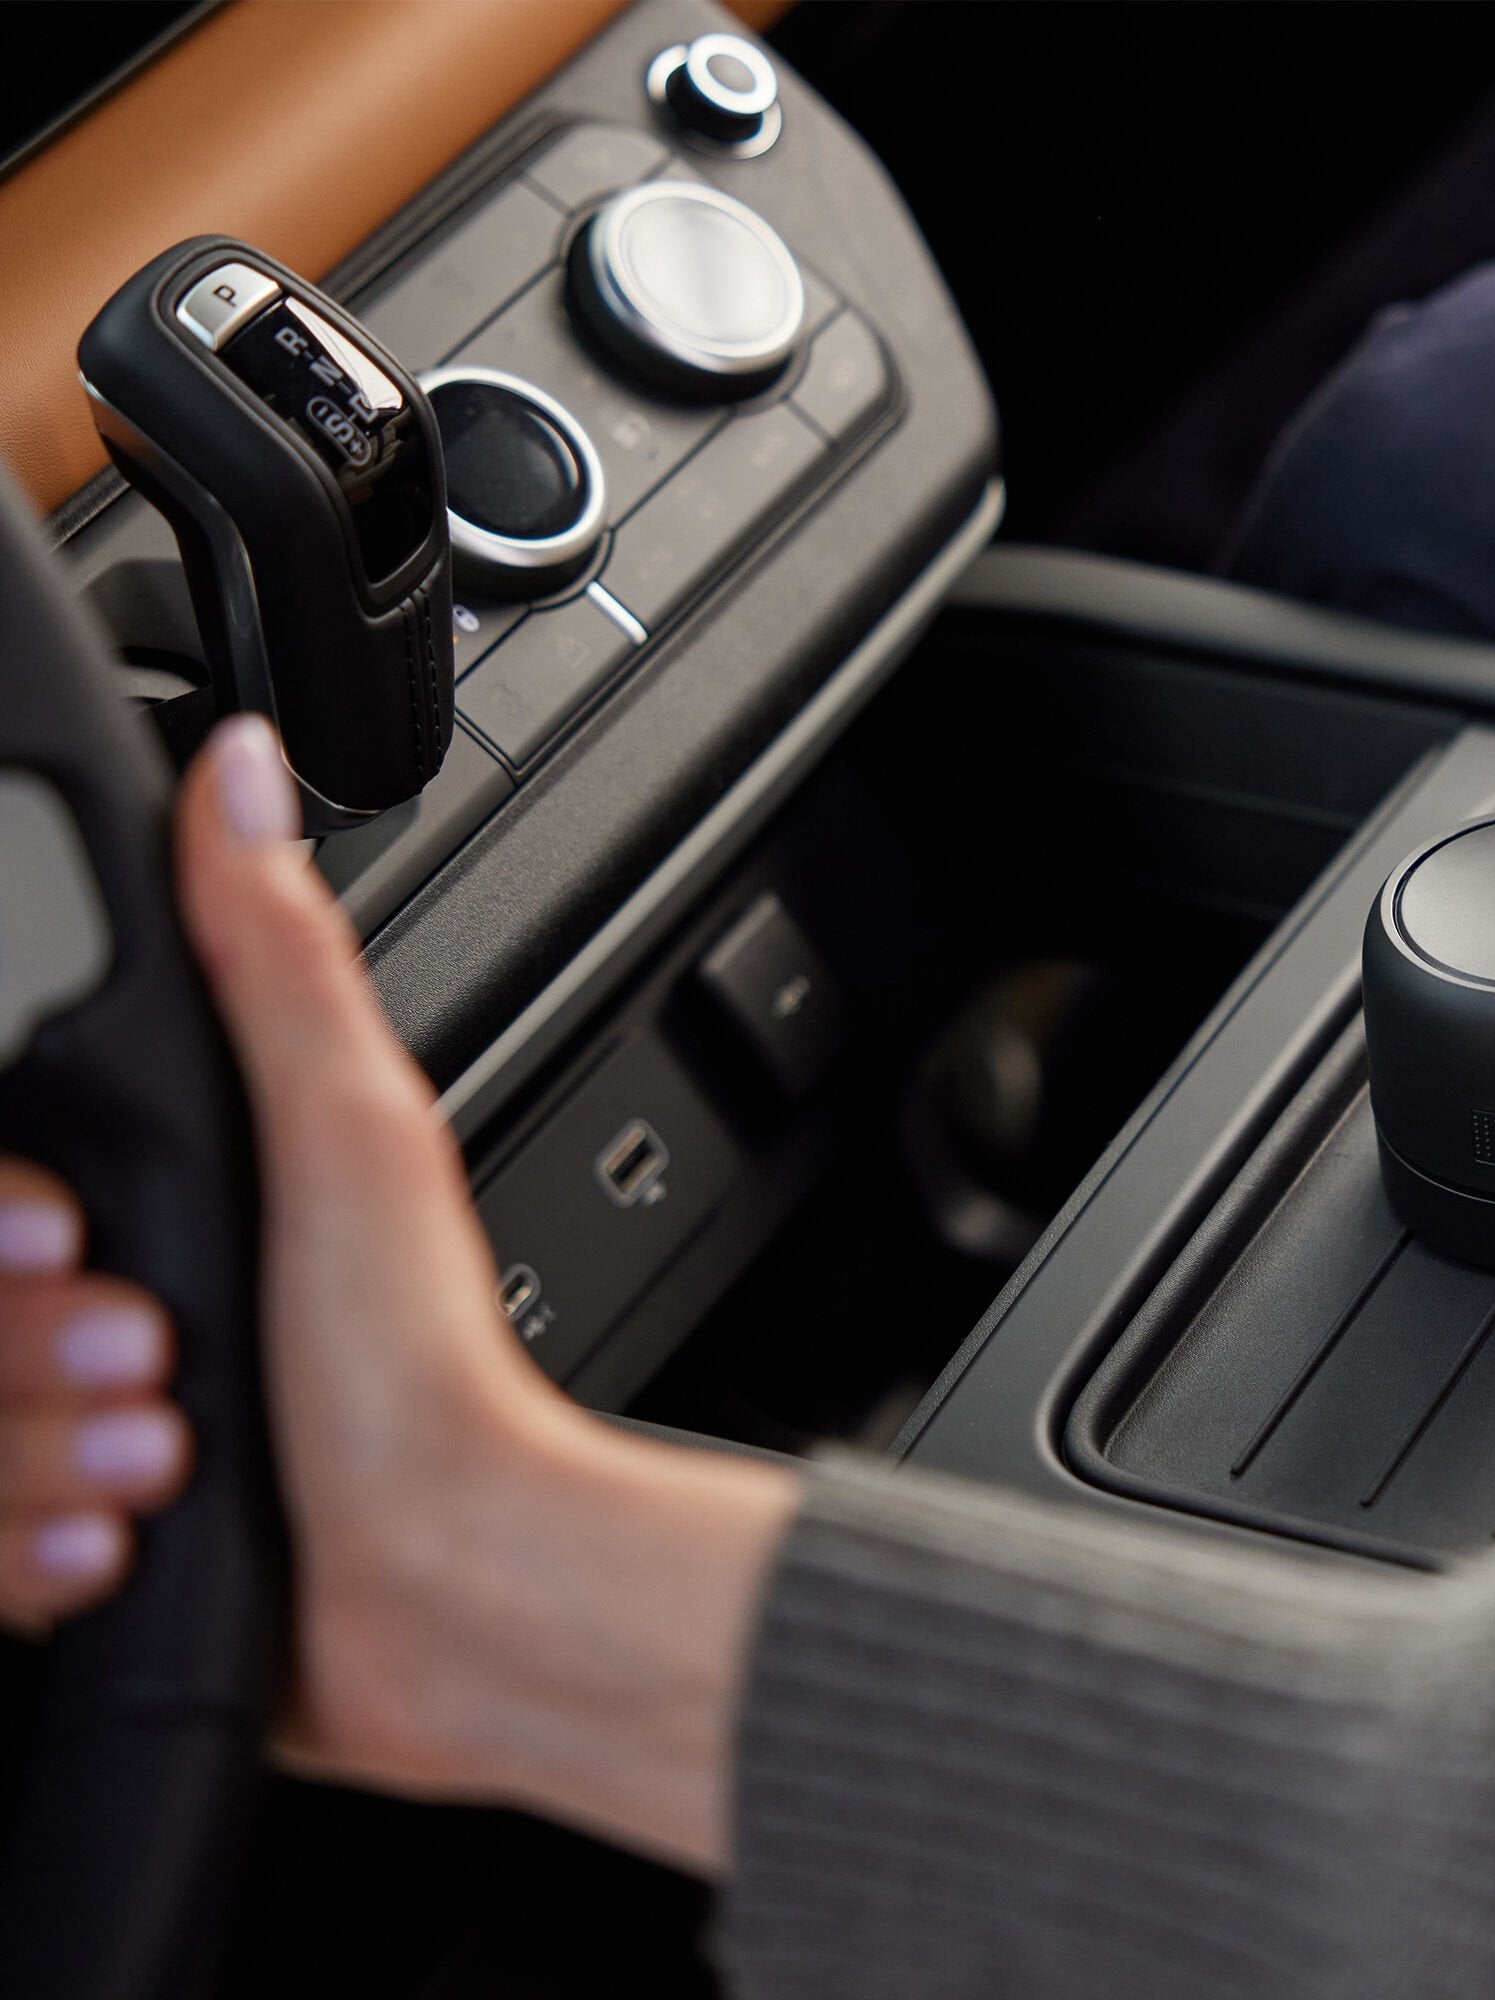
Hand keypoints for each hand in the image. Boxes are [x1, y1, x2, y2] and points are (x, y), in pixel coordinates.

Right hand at [0, 714, 799, 1872]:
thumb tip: (246, 773)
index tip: (74, 1236)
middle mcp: (123, 1297)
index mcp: (180, 1187)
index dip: (1, 1217)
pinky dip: (28, 1545)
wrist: (438, 1582)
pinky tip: (123, 1533)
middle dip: (29, 1344)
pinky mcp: (68, 1538)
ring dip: (35, 1447)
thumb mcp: (345, 1127)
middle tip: (159, 1352)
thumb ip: (271, 956)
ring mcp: (86, 1422)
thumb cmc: (412, 1370)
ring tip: (168, 1449)